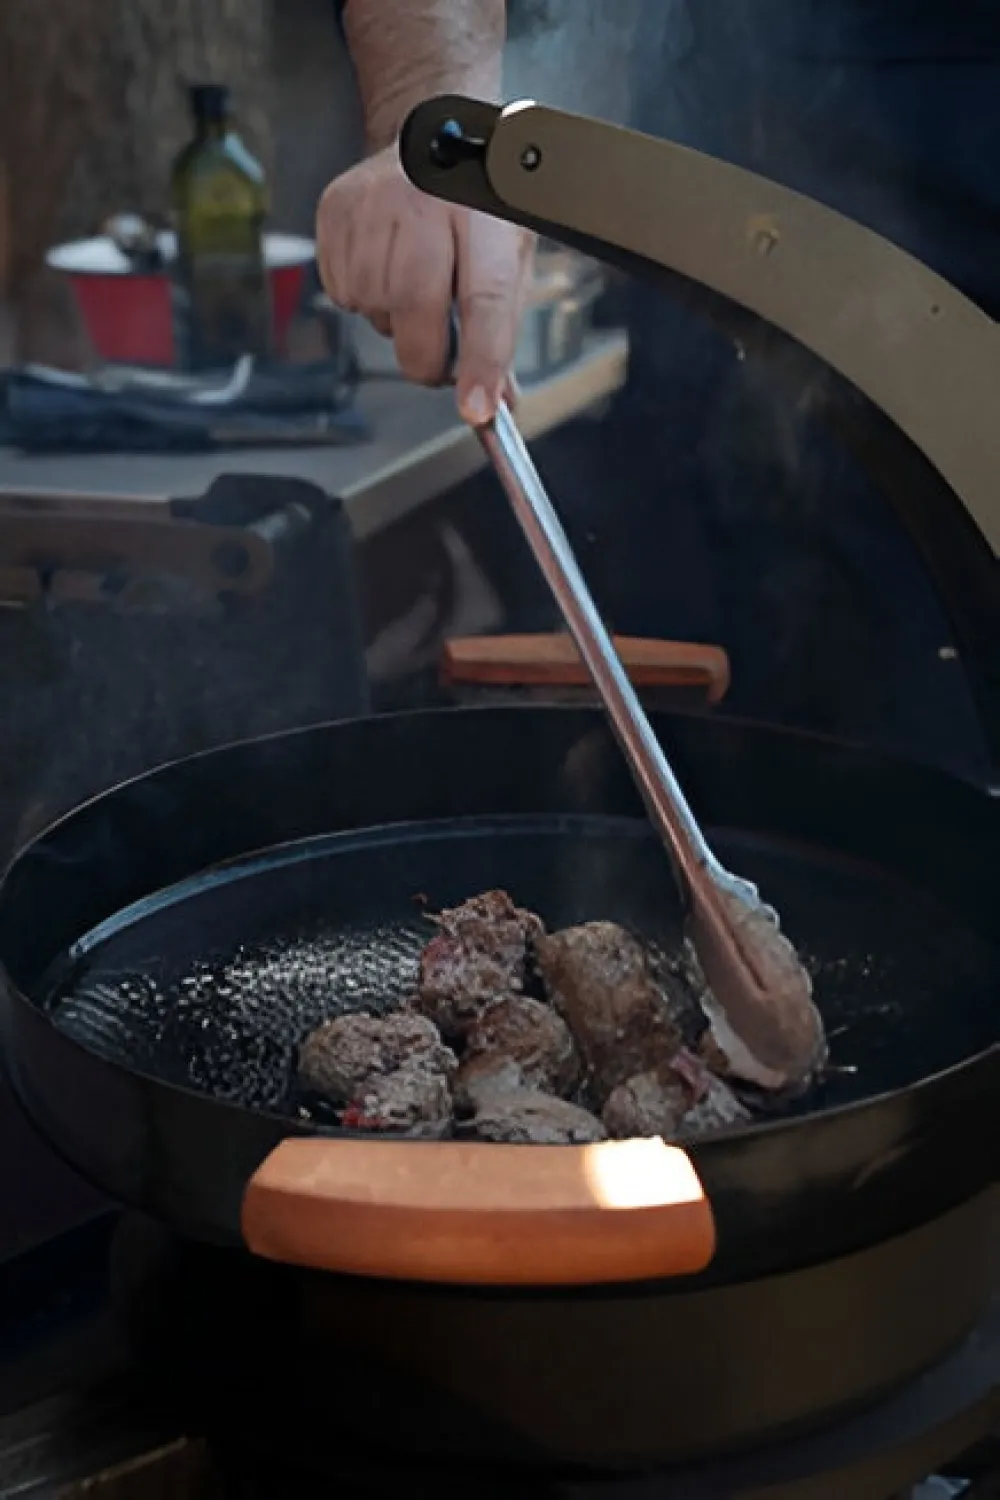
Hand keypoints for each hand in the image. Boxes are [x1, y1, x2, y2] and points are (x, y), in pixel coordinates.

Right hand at [317, 146, 532, 423]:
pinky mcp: (335, 210)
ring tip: (415, 283)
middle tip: (441, 360)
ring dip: (396, 321)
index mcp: (485, 213)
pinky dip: (364, 298)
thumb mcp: (508, 258)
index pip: (486, 299)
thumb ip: (502, 331)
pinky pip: (343, 293)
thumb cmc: (479, 207)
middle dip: (429, 359)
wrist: (432, 133)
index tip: (477, 408)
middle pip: (417, 315)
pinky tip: (385, 265)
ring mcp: (373, 203)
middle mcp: (426, 202)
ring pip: (376, 311)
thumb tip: (495, 401)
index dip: (480, 360)